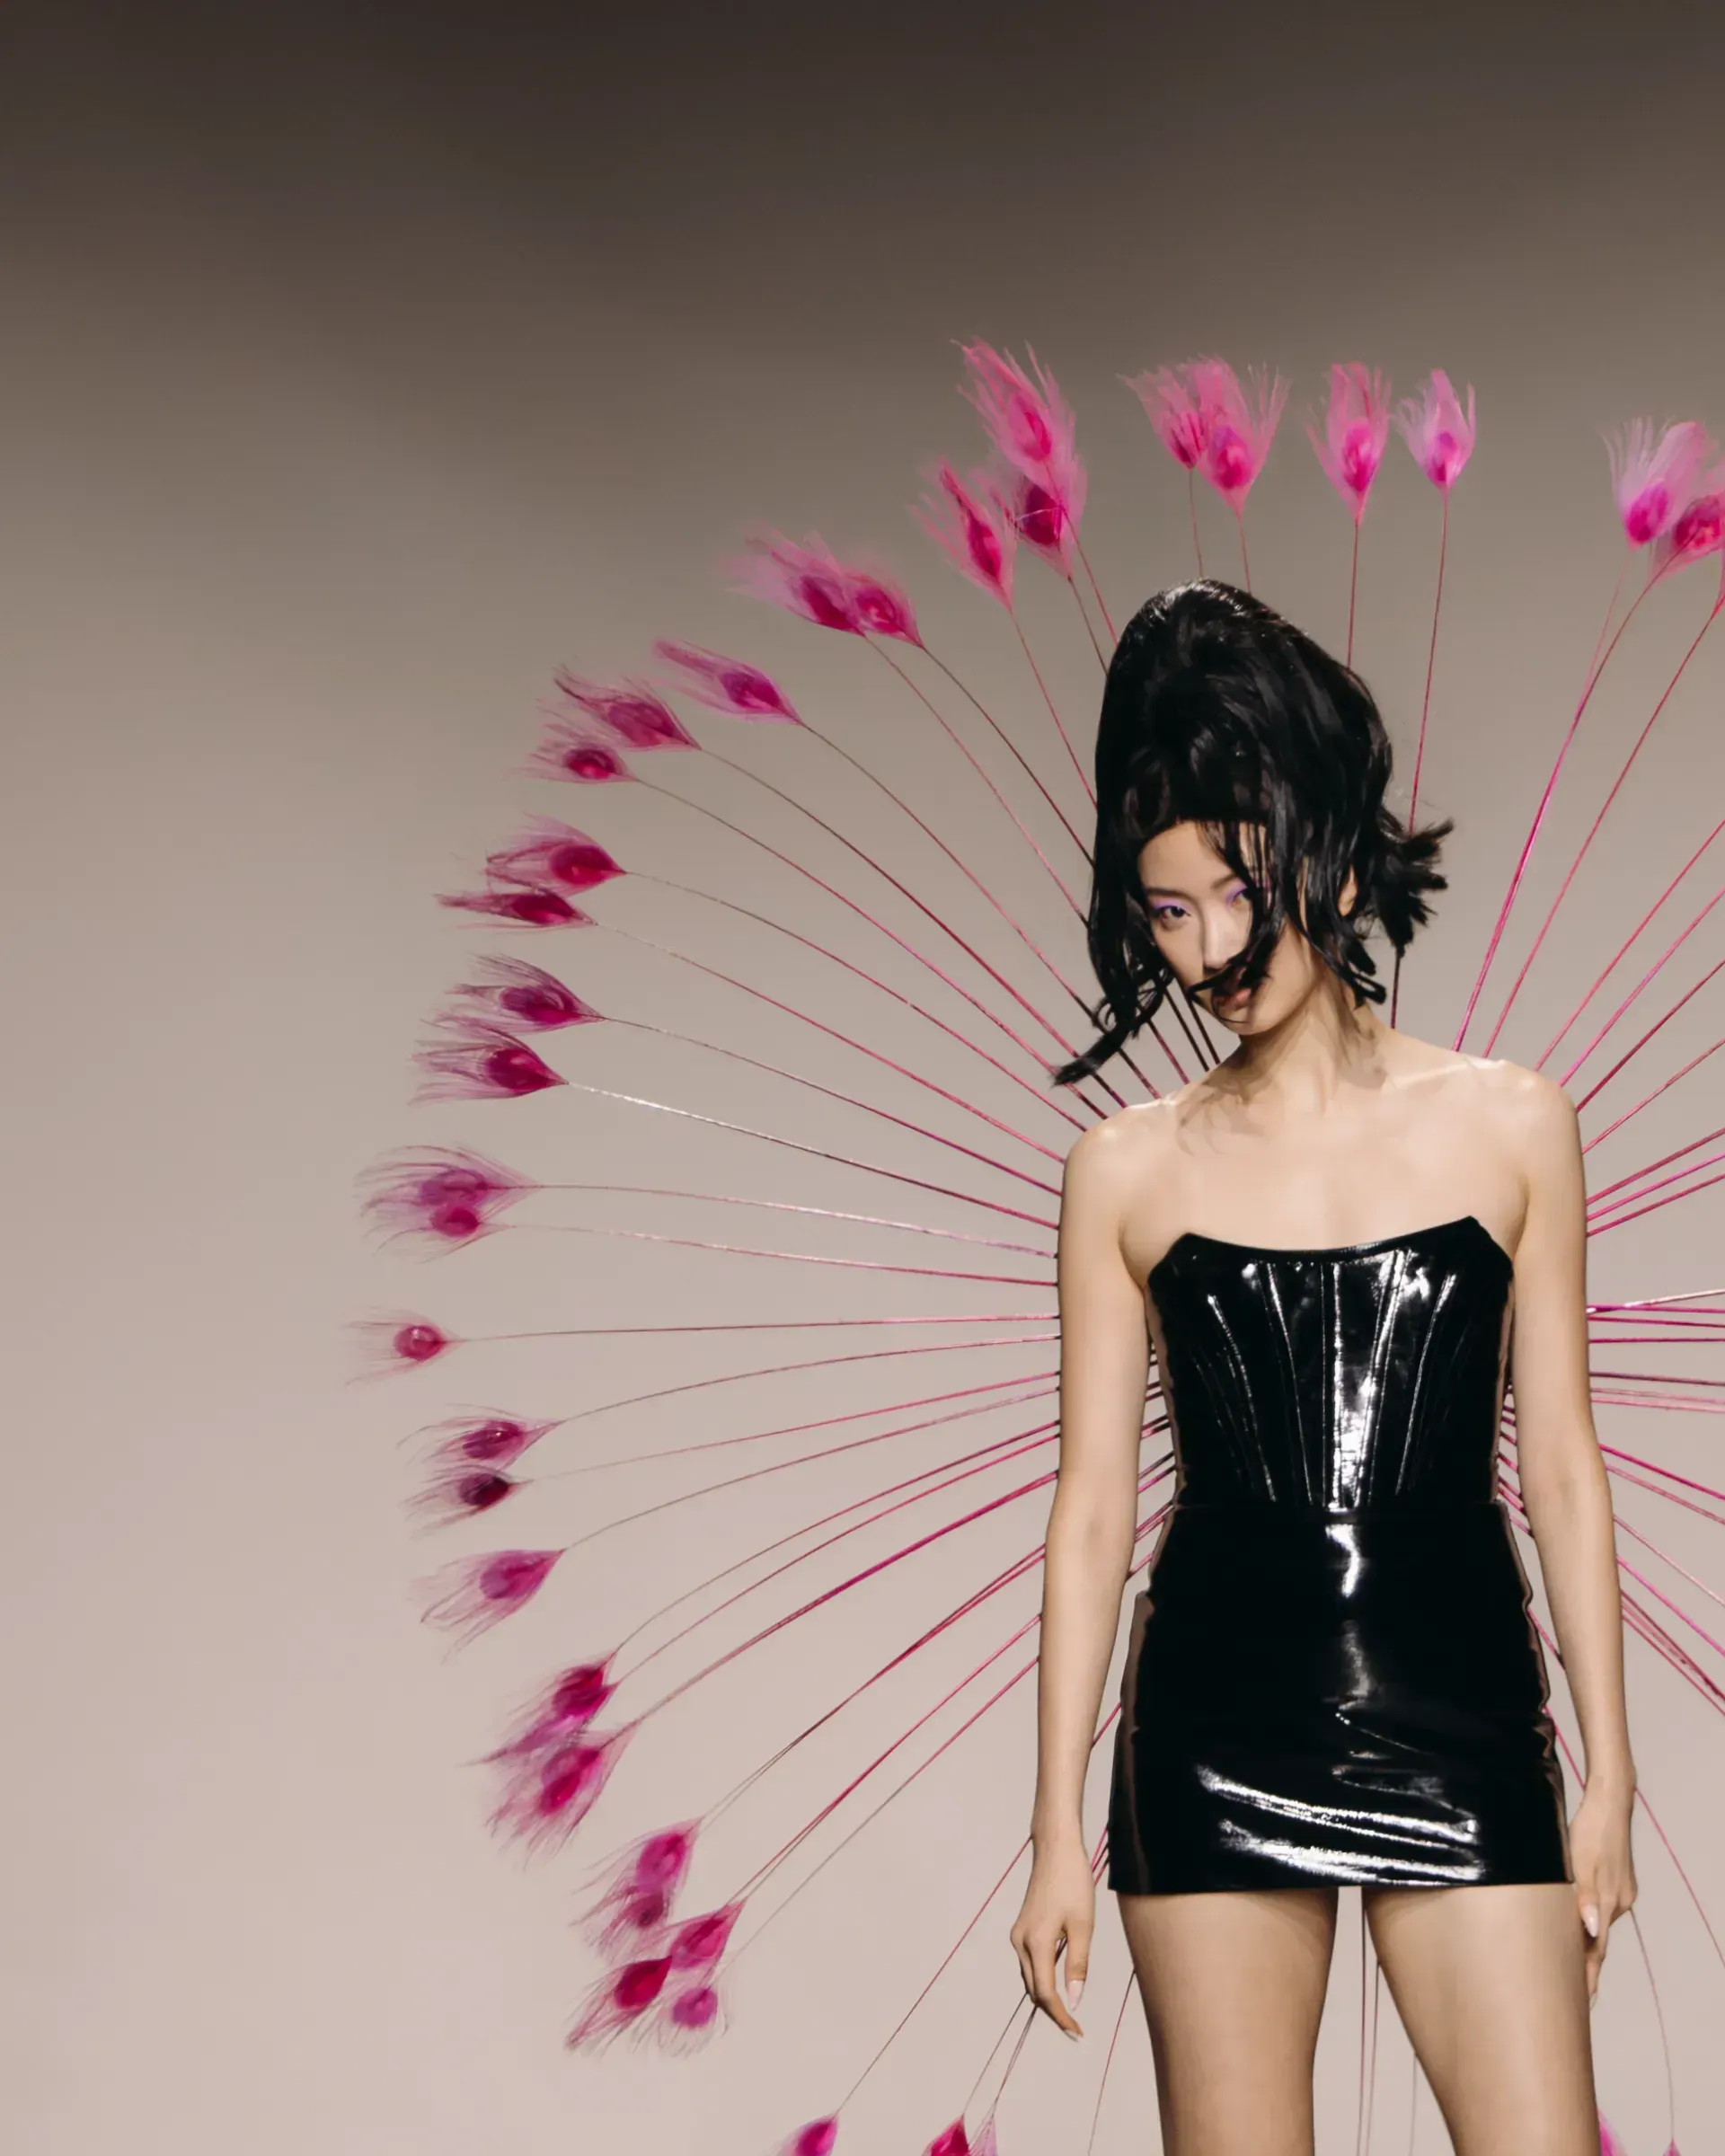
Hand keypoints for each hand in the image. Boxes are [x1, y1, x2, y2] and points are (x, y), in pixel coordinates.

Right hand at [1010, 1835, 1092, 2038]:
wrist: (1056, 1849)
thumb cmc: (1073, 1883)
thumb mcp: (1082, 1926)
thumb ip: (1077, 1965)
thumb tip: (1074, 2000)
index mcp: (1036, 1943)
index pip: (1045, 1994)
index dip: (1061, 2017)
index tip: (1078, 2033)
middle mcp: (1021, 1941)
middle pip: (1033, 1990)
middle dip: (1052, 2011)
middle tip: (1075, 2029)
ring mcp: (1019, 1934)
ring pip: (1029, 1977)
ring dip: (1046, 1997)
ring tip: (1069, 2011)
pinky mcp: (1022, 1927)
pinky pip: (1029, 1963)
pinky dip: (1042, 1979)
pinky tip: (1057, 1983)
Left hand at [1569, 1780, 1636, 2005]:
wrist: (1610, 1803)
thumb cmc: (1589, 1830)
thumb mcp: (1579, 1861)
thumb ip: (1584, 1896)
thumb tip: (1590, 1931)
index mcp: (1608, 1901)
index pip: (1596, 1949)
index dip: (1587, 1976)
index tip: (1581, 2004)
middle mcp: (1618, 1901)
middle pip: (1599, 1941)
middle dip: (1587, 1968)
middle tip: (1576, 1999)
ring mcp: (1621, 1892)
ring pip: (1599, 1924)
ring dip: (1587, 1944)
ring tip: (1571, 1967)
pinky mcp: (1618, 1882)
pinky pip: (1602, 1909)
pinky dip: (1591, 1922)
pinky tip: (1580, 1926)